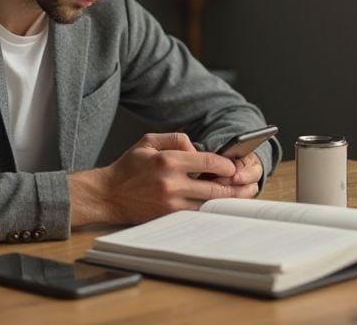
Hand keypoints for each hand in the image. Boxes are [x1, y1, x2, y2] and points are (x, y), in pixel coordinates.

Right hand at [68, 132, 258, 226]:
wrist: (108, 194)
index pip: (209, 162)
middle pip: (215, 188)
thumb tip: (197, 149)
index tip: (234, 166)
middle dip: (236, 186)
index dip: (226, 165)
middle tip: (249, 184)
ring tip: (243, 196)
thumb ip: (176, 139)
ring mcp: (171, 203)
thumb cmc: (128, 167)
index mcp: (168, 161)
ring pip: (209, 204)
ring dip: (228, 201)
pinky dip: (211, 210)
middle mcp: (172, 184)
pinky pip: (197, 214)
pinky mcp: (168, 217)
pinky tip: (221, 206)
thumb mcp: (149, 141)